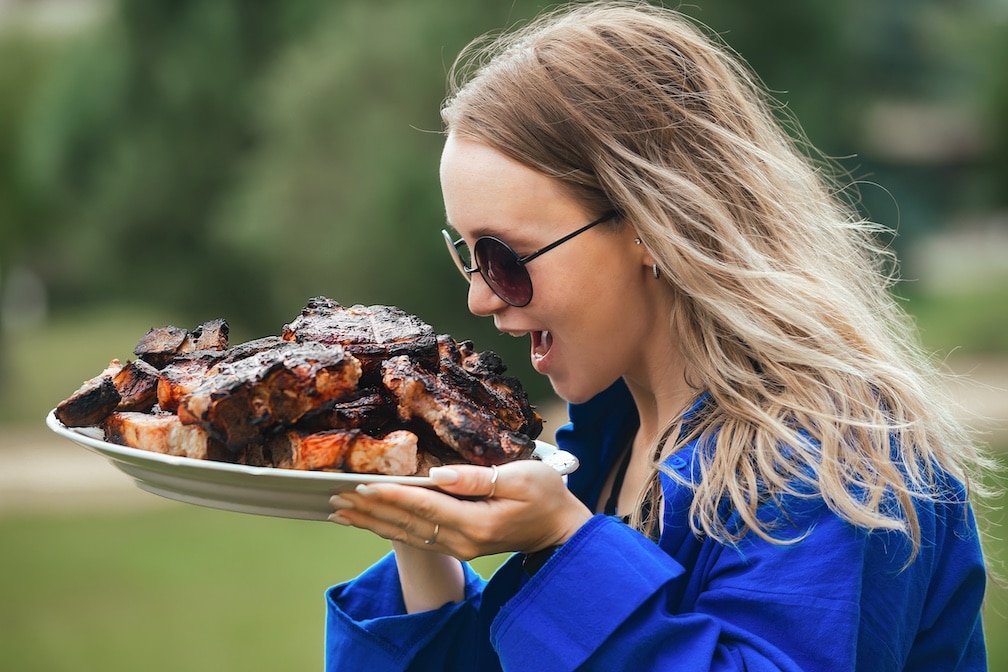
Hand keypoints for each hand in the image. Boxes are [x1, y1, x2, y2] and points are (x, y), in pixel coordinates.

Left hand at [328, 460, 591, 560]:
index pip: (425, 506)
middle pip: (406, 524)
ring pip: (406, 534)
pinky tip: (371, 521)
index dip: (392, 495)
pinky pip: (417, 538)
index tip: (363, 485)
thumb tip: (438, 474)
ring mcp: (460, 547)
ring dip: (372, 522)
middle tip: (335, 497)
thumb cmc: (547, 496)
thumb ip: (478, 478)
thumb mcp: (521, 478)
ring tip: (342, 510)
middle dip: (369, 510)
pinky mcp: (459, 545)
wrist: (560, 529)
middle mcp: (462, 541)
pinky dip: (389, 528)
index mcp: (476, 523)